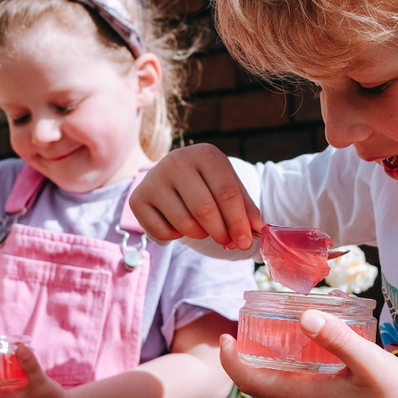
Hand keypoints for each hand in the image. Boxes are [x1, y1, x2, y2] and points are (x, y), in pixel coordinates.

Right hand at [130, 144, 262, 250]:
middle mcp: (176, 161)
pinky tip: (178, 225)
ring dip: (199, 235)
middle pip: (204, 209)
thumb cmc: (208, 185)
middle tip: (228, 243)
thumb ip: (246, 210)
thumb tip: (259, 231)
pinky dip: (175, 238)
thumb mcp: (231, 189)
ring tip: (203, 229)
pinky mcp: (138, 198)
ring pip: (184, 224)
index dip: (239, 222)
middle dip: (221, 233)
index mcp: (205, 154)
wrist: (175, 177)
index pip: (226, 193)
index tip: (245, 242)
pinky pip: (162, 232)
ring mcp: (154, 179)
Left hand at [220, 309, 397, 397]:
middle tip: (254, 327)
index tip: (225, 335)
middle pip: (262, 386)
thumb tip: (304, 315)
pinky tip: (312, 359)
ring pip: (280, 392)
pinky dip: (292, 377)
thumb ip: (337, 337)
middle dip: (251, 358)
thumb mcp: (370, 361)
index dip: (231, 360)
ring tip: (281, 337)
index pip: (250, 382)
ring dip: (272, 368)